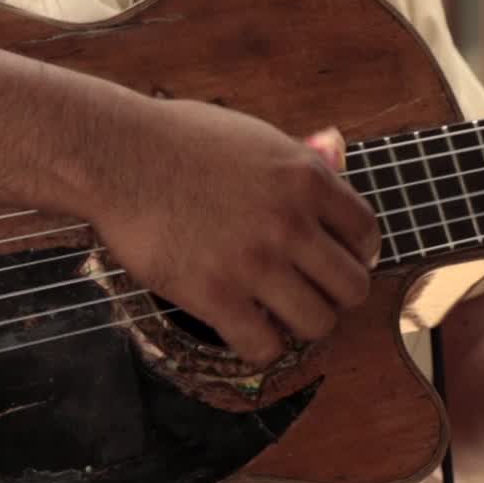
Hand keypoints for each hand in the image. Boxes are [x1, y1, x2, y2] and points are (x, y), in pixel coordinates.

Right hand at [90, 99, 379, 363]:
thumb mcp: (253, 136)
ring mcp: (254, 263)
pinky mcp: (215, 296)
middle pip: (352, 287)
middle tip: (306, 293)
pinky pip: (265, 346)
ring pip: (318, 323)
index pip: (366, 234)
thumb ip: (296, 162)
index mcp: (306, 178)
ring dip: (300, 324)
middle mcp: (290, 223)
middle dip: (333, 295)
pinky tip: (244, 330)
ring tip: (276, 315)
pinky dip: (261, 346)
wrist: (116, 156)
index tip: (332, 262)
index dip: (354, 254)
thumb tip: (329, 170)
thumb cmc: (175, 140)